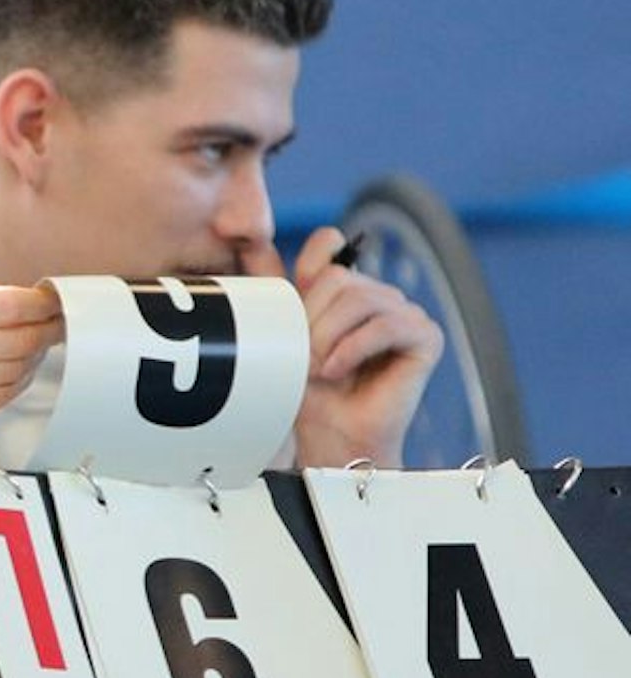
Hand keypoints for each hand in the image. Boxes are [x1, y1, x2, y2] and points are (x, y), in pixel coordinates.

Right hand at [0, 285, 60, 537]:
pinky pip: (8, 392)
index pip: (11, 304)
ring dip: (34, 355)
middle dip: (48, 330)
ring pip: (19, 366)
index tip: (58, 301)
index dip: (43, 304)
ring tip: (35, 344)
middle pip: (22, 338)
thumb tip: (36, 305)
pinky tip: (15, 368)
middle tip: (61, 324)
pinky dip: (19, 378)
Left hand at [284, 227, 443, 466]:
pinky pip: (387, 324)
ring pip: (360, 299)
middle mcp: (376, 296)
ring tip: (316, 369)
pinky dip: (354, 348)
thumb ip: (275, 288)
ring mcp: (404, 313)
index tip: (292, 308)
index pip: (328, 245)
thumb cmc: (304, 391)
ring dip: (328, 338)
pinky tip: (336, 370)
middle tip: (301, 360)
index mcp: (342, 291)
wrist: (327, 436)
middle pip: (338, 278)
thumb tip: (252, 241)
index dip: (306, 266)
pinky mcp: (425, 336)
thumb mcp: (282, 333)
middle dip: (311, 321)